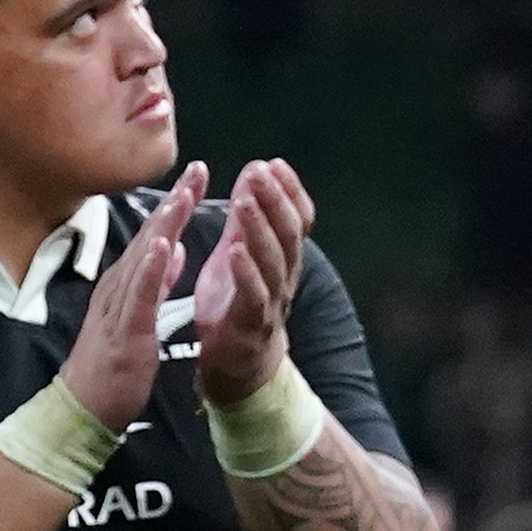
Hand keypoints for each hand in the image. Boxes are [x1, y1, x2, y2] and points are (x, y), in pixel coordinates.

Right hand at [53, 162, 202, 431]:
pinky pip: (138, 295)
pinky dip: (150, 268)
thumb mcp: (138, 316)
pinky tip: (161, 244)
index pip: (154, 238)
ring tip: (183, 195)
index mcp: (124, 286)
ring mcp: (117, 309)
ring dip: (163, 226)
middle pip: (149, 237)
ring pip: (143, 259)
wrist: (81, 411)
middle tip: (197, 169)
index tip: (197, 178)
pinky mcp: (124, 331)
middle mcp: (118, 289)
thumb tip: (170, 250)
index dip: (176, 207)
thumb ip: (155, 283)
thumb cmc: (109, 369)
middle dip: (174, 202)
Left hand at [190, 158, 314, 403]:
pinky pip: (253, 295)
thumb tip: (254, 171)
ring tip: (246, 199)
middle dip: (275, 200)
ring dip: (260, 227)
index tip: (274, 164)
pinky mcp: (251, 324)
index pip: (297, 219)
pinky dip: (245, 271)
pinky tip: (234, 250)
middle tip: (259, 171)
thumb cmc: (236, 304)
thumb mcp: (239, 254)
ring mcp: (271, 301)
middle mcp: (284, 276)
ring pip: (273, 260)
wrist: (236, 367)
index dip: (289, 192)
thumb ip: (246, 218)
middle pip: (289, 233)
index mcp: (283, 258)